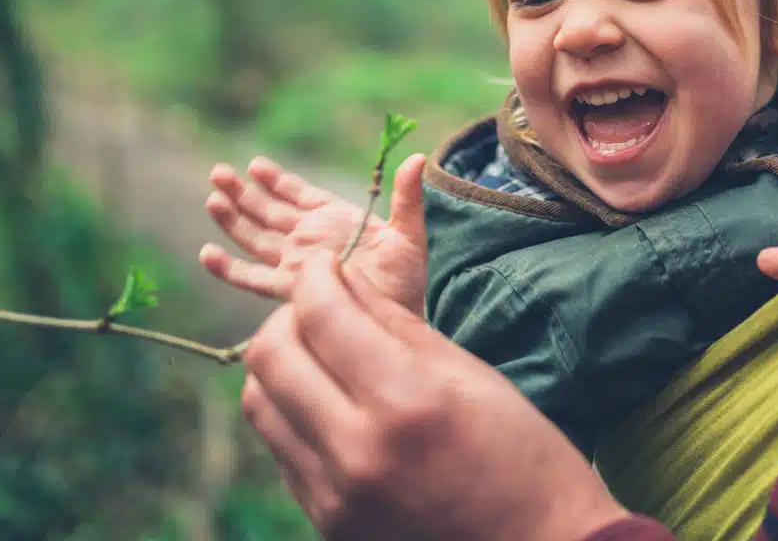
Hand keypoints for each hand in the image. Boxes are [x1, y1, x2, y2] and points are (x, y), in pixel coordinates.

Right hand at [200, 154, 427, 315]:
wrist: (400, 321)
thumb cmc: (407, 280)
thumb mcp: (409, 232)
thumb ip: (408, 196)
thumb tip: (419, 157)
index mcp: (333, 221)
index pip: (298, 195)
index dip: (277, 181)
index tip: (255, 165)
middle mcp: (309, 241)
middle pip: (268, 213)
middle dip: (243, 194)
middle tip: (218, 172)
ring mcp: (296, 264)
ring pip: (256, 239)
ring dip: (233, 220)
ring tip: (212, 199)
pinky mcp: (289, 289)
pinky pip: (253, 279)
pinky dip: (229, 268)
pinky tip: (208, 255)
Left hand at [241, 252, 629, 540]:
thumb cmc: (517, 450)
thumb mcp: (465, 371)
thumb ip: (392, 322)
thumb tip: (340, 278)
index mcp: (404, 402)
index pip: (321, 316)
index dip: (314, 275)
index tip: (323, 262)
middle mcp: (355, 451)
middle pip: (269, 356)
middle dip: (288, 314)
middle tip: (321, 305)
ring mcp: (333, 495)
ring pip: (260, 402)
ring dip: (283, 363)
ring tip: (321, 352)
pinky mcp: (325, 520)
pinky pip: (280, 447)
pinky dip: (293, 409)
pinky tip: (332, 400)